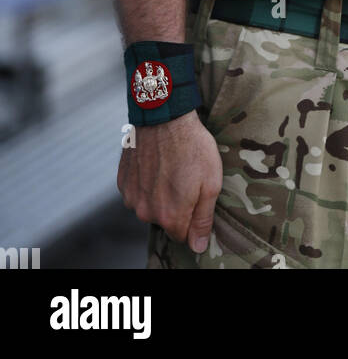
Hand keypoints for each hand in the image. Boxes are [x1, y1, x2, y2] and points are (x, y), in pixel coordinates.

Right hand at [118, 110, 222, 253]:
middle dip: (175, 206)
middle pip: (164, 221)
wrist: (164, 116)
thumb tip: (198, 246)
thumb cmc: (192, 146)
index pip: (182, 236)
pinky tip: (156, 164)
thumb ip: (203, 219)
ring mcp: (131, 196)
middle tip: (185, 178)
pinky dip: (145, 182)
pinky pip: (136, 192)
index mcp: (170, 216)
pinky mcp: (122, 181)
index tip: (196, 198)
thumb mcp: (210, 182)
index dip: (192, 219)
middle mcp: (146, 211)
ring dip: (158, 194)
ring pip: (148, 206)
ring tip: (170, 168)